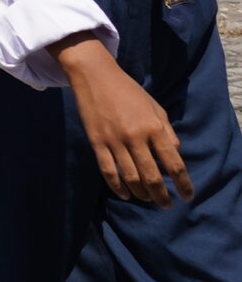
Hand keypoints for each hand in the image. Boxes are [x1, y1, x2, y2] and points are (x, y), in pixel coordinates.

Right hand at [58, 35, 189, 204]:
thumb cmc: (128, 90)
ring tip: (148, 200)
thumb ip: (167, 131)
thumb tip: (175, 154)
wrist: (94, 75)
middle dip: (162, 196)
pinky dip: (117, 187)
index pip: (174, 164)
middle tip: (167, 205)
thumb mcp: (155, 107)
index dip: (183, 184)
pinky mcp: (97, 142)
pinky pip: (108, 171)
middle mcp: (136, 137)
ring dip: (142, 194)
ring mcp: (115, 141)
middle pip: (153, 177)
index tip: (187, 196)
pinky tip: (125, 194)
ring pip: (131, 177)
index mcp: (154, 128)